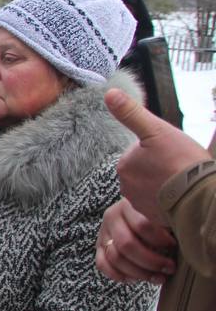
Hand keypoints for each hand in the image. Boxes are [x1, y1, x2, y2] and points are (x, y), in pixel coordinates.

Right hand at [96, 198, 176, 284]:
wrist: (132, 211)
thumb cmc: (152, 214)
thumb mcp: (158, 212)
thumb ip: (162, 223)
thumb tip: (177, 243)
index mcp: (127, 206)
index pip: (141, 225)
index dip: (159, 239)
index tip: (173, 246)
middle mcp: (111, 218)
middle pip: (126, 244)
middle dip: (150, 261)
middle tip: (169, 268)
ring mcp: (103, 233)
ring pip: (115, 257)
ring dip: (138, 272)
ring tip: (158, 278)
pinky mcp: (99, 247)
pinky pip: (102, 265)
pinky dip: (118, 275)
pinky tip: (135, 279)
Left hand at [106, 88, 209, 223]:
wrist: (200, 197)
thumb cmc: (181, 162)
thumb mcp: (156, 130)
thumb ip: (131, 113)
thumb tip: (109, 92)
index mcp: (124, 166)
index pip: (140, 153)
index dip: (159, 150)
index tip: (173, 154)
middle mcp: (126, 187)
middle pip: (146, 171)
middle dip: (162, 168)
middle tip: (180, 168)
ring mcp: (141, 204)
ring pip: (155, 187)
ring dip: (167, 184)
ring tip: (183, 182)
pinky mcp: (155, 218)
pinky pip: (162, 204)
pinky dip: (171, 200)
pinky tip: (183, 195)